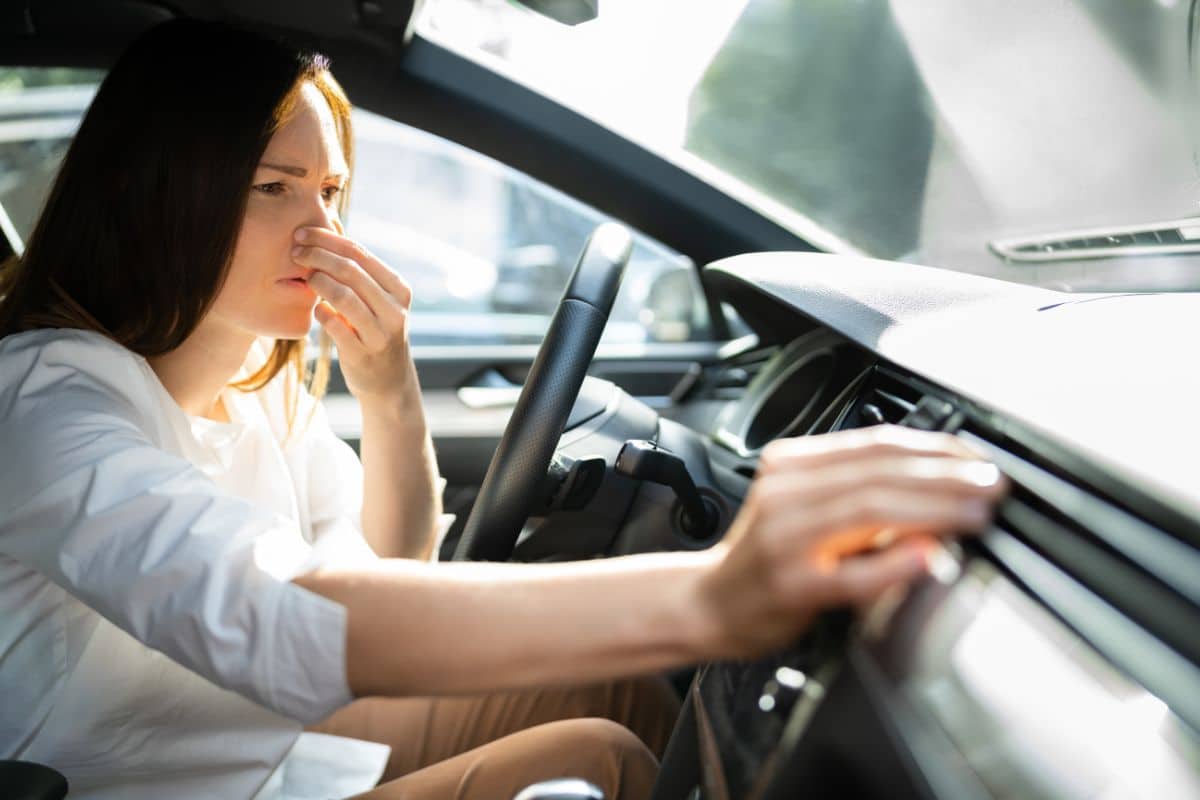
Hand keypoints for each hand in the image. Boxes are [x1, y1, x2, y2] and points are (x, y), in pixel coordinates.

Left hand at [292, 225, 417, 404]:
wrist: (388, 381)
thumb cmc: (375, 330)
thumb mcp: (376, 299)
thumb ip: (357, 269)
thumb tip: (330, 223)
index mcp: (398, 289)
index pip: (360, 253)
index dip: (328, 240)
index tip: (302, 233)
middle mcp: (394, 309)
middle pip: (351, 271)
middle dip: (318, 256)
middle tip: (295, 252)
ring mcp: (381, 333)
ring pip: (344, 296)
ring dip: (318, 282)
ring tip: (304, 277)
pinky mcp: (363, 354)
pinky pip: (335, 326)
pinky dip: (320, 312)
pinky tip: (314, 308)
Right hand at [696, 425, 1006, 658]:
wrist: (709, 603)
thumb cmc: (764, 558)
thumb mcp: (803, 506)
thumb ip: (856, 491)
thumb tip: (936, 483)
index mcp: (791, 465)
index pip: (873, 445)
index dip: (933, 448)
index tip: (977, 459)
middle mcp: (785, 492)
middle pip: (878, 473)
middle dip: (946, 476)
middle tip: (992, 484)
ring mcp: (785, 538)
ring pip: (871, 509)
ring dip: (934, 509)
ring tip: (977, 513)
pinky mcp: (791, 586)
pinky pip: (852, 572)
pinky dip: (895, 562)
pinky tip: (929, 556)